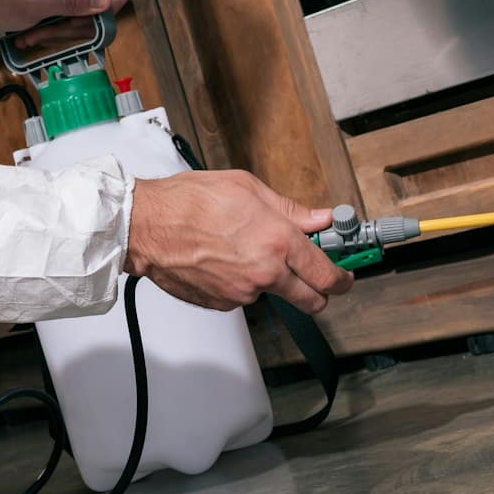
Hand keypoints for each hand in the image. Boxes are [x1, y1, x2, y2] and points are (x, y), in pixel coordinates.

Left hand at [0, 0, 129, 47]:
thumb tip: (108, 1)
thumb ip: (71, 1)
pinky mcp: (59, 3)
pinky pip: (67, 24)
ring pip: (82, 24)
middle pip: (99, 16)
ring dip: (57, 36)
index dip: (104, 19)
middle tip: (44, 34)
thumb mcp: (35, 4)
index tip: (77, 29)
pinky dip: (50, 33)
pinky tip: (29, 35)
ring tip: (31, 35)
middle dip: (72, 31)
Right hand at [125, 170, 354, 314]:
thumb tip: (318, 219)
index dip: (343, 276)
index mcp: (278, 241)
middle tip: (316, 276)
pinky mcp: (221, 304)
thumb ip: (290, 210)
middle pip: (312, 301)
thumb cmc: (189, 202)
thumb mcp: (248, 189)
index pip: (327, 273)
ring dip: (271, 280)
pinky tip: (223, 259)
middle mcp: (265, 273)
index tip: (347, 273)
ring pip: (273, 295)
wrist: (146, 226)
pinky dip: (240, 282)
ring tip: (244, 250)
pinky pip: (243, 296)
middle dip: (321, 292)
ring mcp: (242, 294)